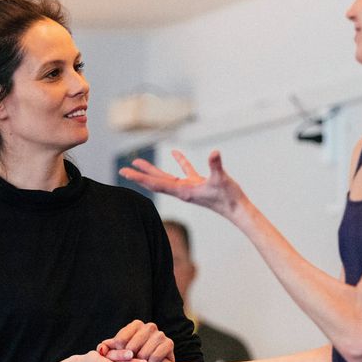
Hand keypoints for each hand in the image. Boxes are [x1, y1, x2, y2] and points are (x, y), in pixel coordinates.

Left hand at [98, 320, 173, 361]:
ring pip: (143, 353)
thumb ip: (108, 350)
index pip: (120, 340)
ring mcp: (160, 334)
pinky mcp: (169, 343)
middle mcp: (149, 326)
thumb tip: (100, 349)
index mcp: (136, 325)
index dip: (117, 355)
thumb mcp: (119, 355)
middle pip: (131, 347)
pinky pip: (155, 357)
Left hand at [120, 149, 245, 217]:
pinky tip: (175, 153)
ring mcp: (189, 188)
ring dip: (152, 170)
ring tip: (138, 162)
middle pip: (156, 182)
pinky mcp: (198, 184)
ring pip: (166, 177)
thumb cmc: (229, 197)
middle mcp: (182, 191)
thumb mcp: (221, 179)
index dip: (140, 177)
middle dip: (139, 176)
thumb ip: (216, 166)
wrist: (238, 210)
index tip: (125, 172)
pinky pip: (185, 171)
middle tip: (123, 169)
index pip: (156, 183)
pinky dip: (180, 162)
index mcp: (183, 191)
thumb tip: (214, 152)